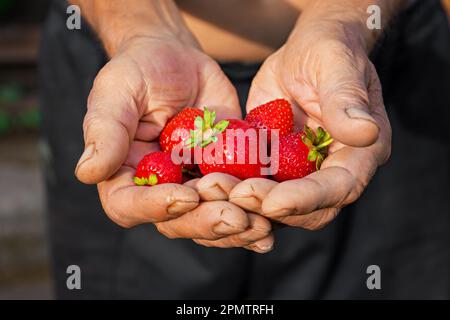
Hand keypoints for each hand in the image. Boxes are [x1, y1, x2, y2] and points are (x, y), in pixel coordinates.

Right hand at [74, 36, 272, 251]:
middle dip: (207, 222)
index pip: (130, 206)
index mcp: (124, 175)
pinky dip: (256, 215)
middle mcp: (158, 189)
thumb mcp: (117, 92)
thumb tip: (87, 172)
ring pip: (211, 220)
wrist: (177, 60)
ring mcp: (193, 186)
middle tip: (237, 218)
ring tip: (261, 225)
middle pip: (178, 221)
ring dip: (237, 228)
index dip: (156, 207)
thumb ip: (105, 130)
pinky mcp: (223, 177)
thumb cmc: (139, 71)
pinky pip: (238, 203)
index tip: (185, 195)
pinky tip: (273, 225)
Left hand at [228, 17, 390, 229]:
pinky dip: (233, 185)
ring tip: (212, 187)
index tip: (272, 201)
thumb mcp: (336, 66)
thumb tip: (365, 133)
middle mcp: (333, 170)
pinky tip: (208, 177)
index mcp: (360, 152)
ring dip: (246, 201)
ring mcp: (302, 172)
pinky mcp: (275, 166)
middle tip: (232, 194)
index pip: (339, 187)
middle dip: (270, 206)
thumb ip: (347, 100)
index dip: (306, 199)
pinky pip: (255, 184)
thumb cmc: (327, 50)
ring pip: (277, 204)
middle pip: (307, 210)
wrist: (303, 52)